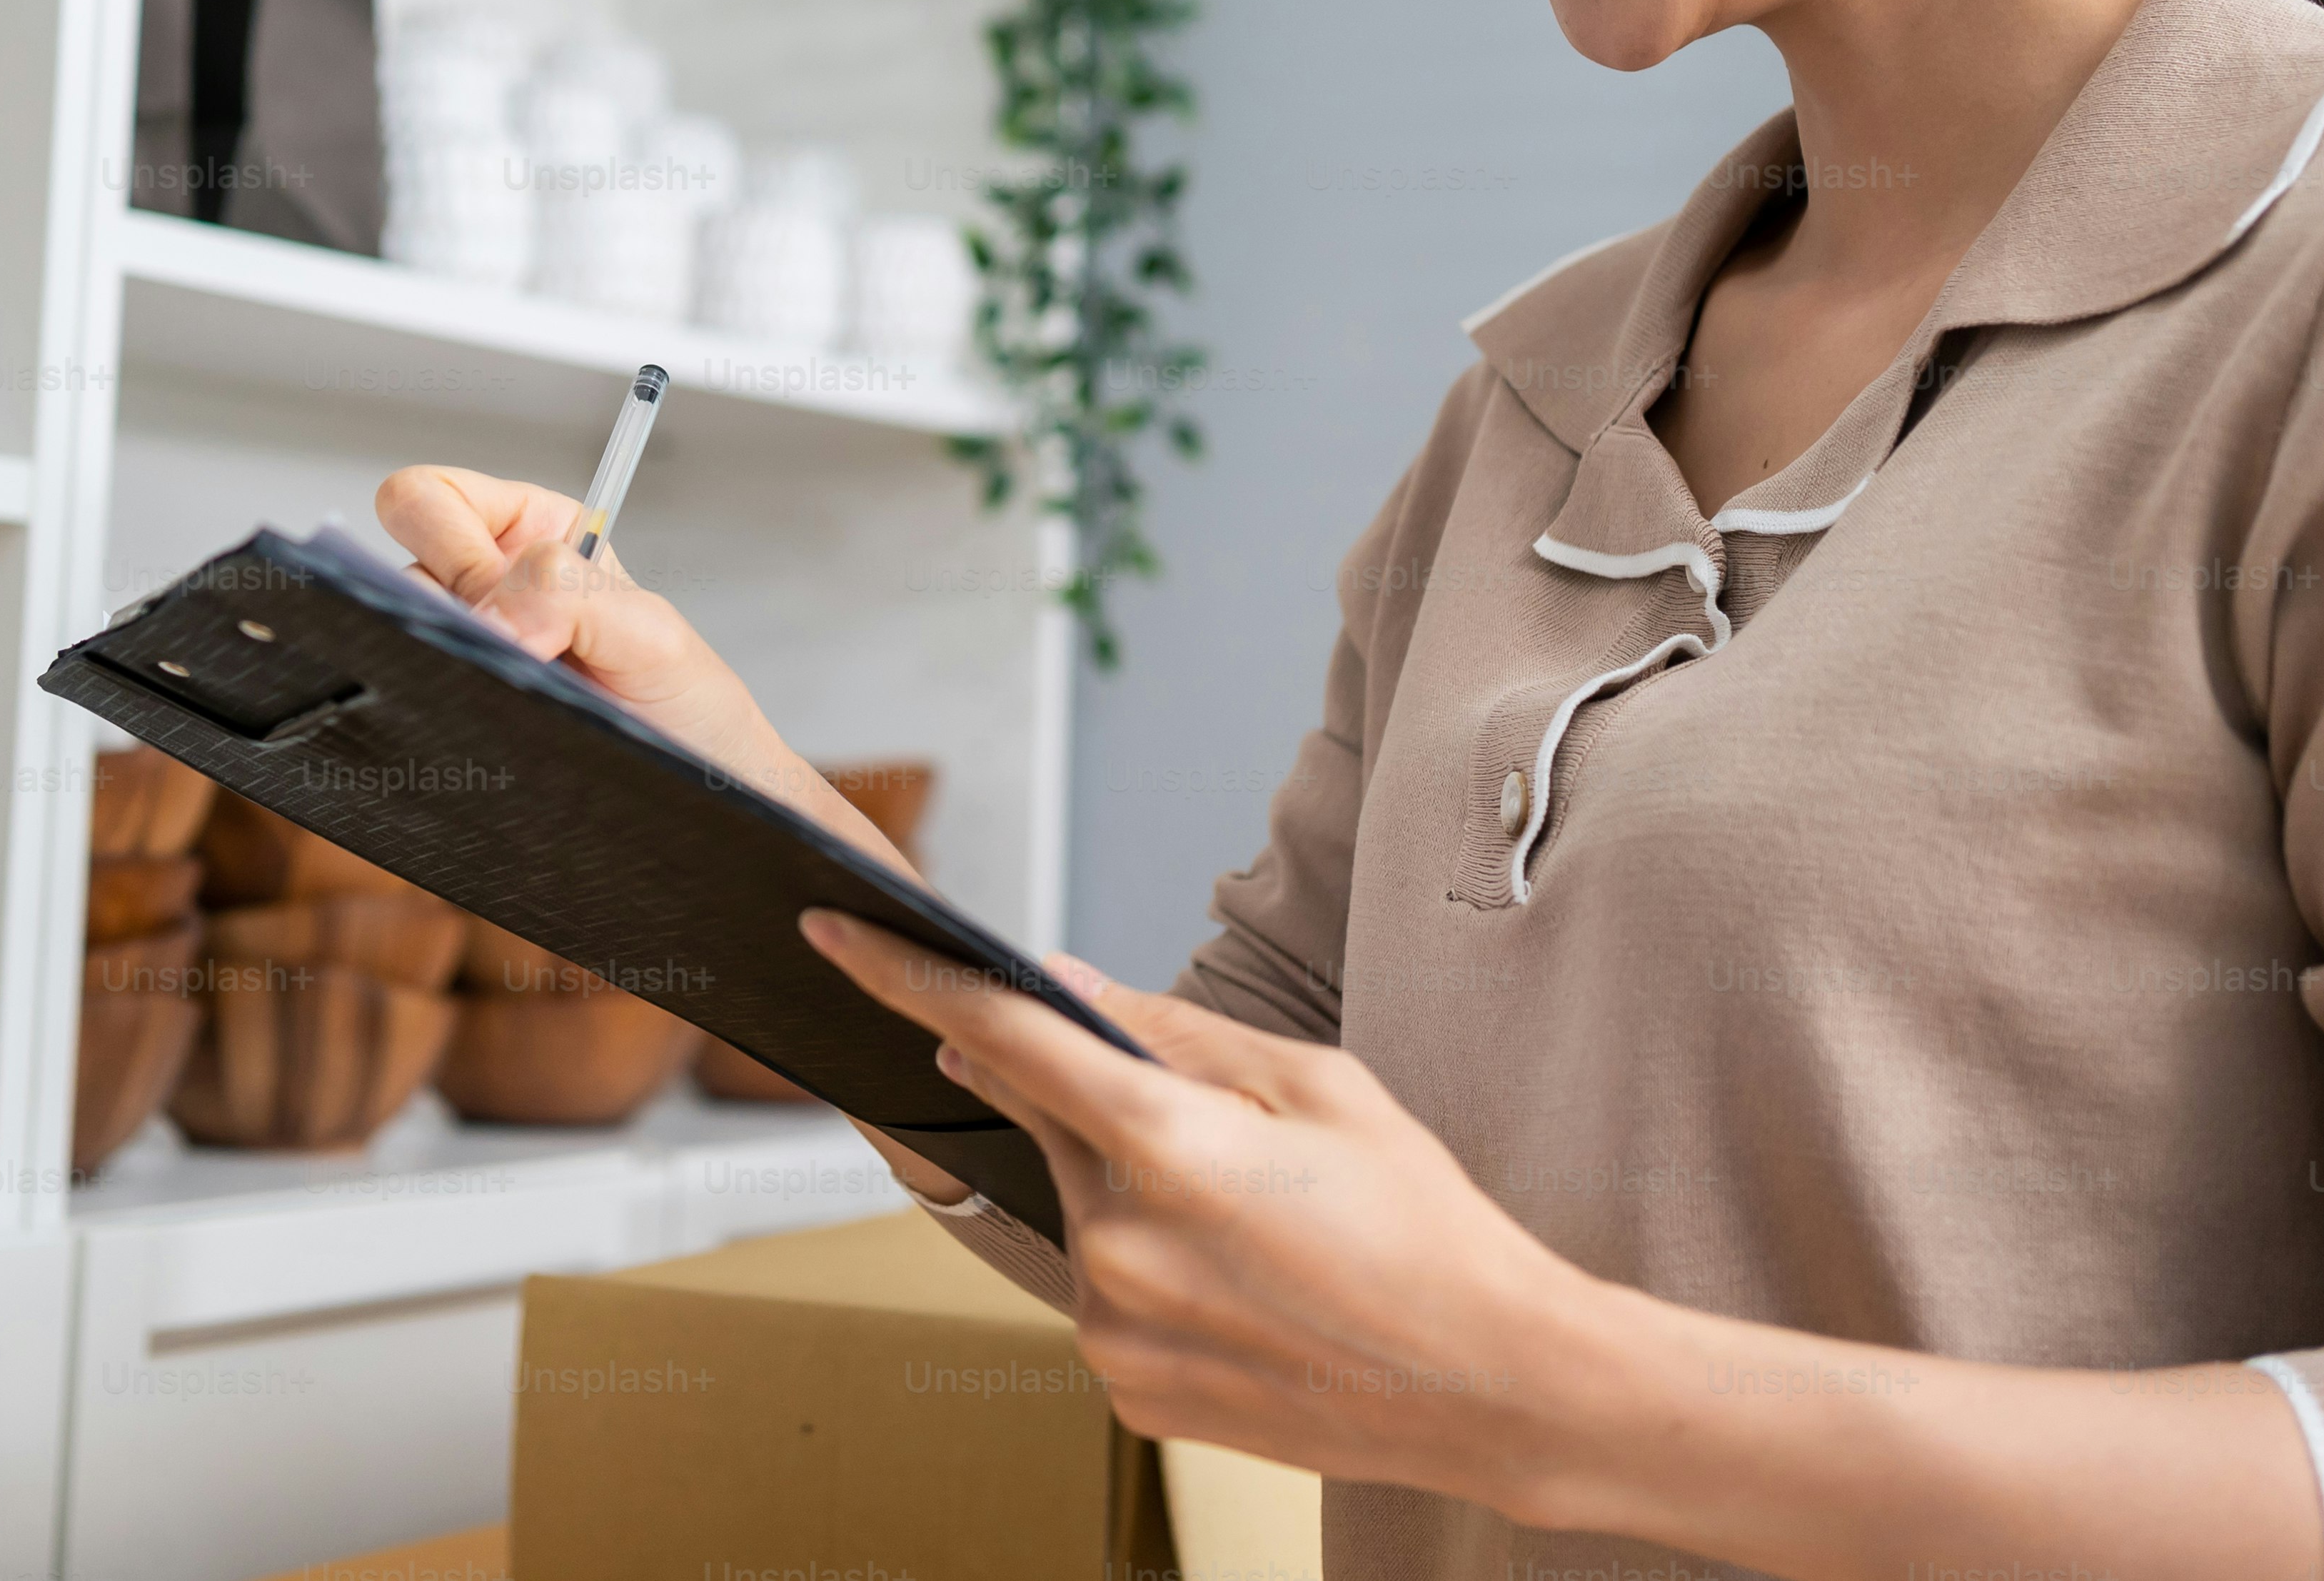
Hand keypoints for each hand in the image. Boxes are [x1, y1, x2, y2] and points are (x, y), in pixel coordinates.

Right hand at [378, 464, 984, 1208]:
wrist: (709, 809)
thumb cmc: (692, 713)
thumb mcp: (651, 634)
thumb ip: (566, 596)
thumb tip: (483, 617)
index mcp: (529, 535)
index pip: (428, 498)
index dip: (446, 538)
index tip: (499, 598)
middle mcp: (484, 589)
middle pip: (392, 556)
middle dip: (435, 597)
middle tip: (511, 652)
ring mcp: (462, 657)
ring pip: (390, 634)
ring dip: (442, 666)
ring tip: (522, 703)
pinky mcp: (449, 720)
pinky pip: (398, 712)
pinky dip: (425, 724)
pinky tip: (489, 738)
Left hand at [800, 906, 1600, 1514]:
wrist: (1491, 1385)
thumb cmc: (1421, 1222)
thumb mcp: (1315, 1086)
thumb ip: (1172, 1033)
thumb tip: (1061, 982)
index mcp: (1168, 1145)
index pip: (1000, 1033)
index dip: (905, 975)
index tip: (831, 932)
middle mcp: (1117, 1242)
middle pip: (1051, 1124)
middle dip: (1108, 1108)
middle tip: (1224, 1142)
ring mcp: (1113, 1328)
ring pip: (1078, 1212)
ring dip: (1134, 1195)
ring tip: (1261, 1233)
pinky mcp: (1124, 1391)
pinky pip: (1102, 1292)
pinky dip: (1150, 1269)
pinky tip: (1246, 1287)